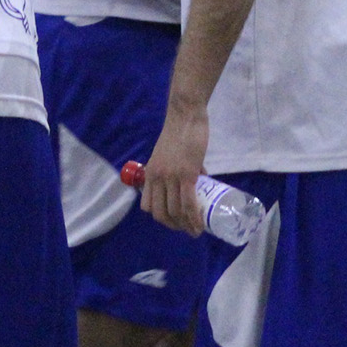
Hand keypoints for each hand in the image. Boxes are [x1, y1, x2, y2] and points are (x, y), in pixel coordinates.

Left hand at [142, 103, 208, 235]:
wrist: (185, 115)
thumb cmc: (180, 131)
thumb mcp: (169, 154)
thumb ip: (178, 168)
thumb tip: (198, 178)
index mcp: (150, 174)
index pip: (147, 205)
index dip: (160, 217)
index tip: (173, 220)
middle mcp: (157, 178)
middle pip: (160, 213)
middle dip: (174, 226)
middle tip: (187, 229)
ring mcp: (171, 177)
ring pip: (175, 212)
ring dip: (186, 226)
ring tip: (196, 230)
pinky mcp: (186, 175)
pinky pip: (188, 204)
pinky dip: (194, 218)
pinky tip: (200, 224)